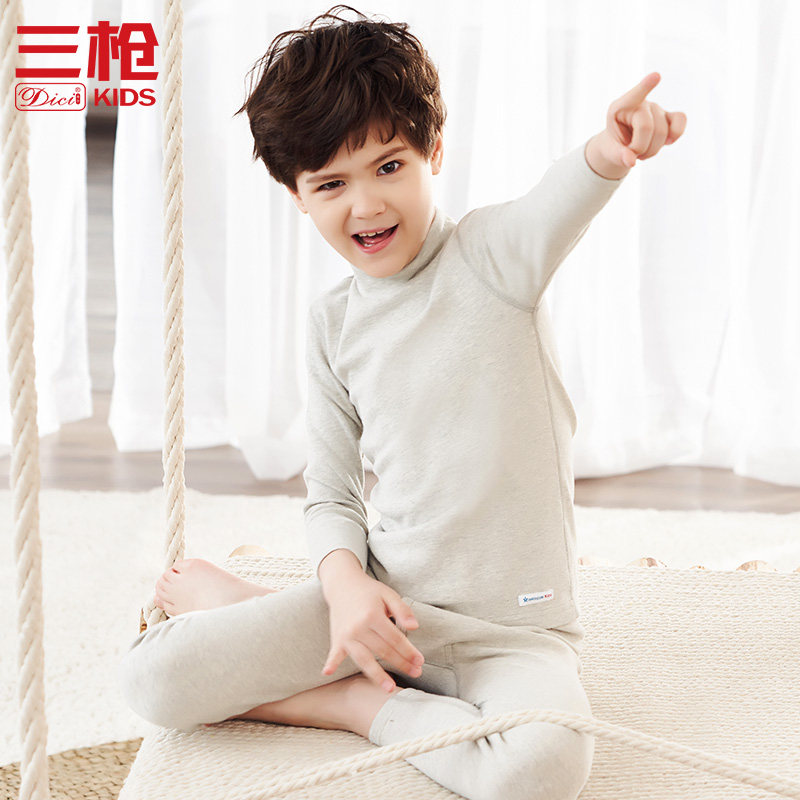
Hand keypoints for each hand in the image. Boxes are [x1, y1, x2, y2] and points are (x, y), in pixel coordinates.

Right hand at [322, 572, 424, 691]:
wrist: (343, 584)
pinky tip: (327, 673)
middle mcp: (358, 627)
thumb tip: (414, 627)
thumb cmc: (369, 591)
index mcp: (372, 615)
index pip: (395, 638)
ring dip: (377, 675)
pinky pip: (334, 654)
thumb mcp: (389, 594)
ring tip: (390, 689)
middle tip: (416, 673)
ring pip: (363, 659)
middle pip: (383, 651)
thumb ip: (402, 610)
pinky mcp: (337, 639)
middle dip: (401, 664)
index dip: (409, 651)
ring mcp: (346, 635)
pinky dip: (331, 663)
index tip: (420, 661)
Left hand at [601, 71, 686, 168]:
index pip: (633, 97)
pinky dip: (676, 134)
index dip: (644, 87)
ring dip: (652, 150)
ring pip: (663, 132)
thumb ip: (617, 156)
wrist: (622, 145)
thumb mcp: (609, 151)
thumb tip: (631, 162)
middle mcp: (640, 104)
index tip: (656, 76)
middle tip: (632, 153)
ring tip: (642, 151)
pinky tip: (668, 142)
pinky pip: (681, 121)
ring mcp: (656, 108)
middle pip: (647, 128)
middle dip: (640, 148)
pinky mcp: (669, 116)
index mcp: (619, 107)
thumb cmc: (614, 145)